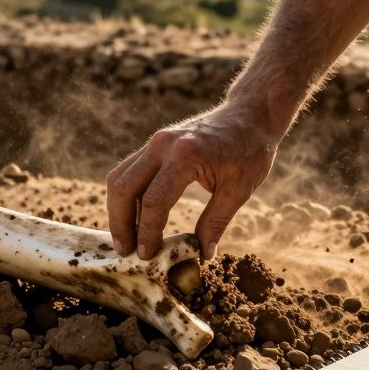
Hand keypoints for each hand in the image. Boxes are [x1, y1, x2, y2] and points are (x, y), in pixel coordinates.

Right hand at [106, 101, 278, 260]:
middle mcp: (162, 145)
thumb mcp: (240, 190)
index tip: (147, 256)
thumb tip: (202, 255)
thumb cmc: (251, 150)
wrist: (250, 113)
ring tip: (126, 239)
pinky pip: (129, 171)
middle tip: (127, 252)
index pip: (154, 201)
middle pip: (124, 188)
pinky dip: (126, 196)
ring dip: (117, 210)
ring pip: (119, 178)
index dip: (147, 232)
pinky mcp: (154, 143)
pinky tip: (133, 218)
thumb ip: (216, 222)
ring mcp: (155, 141)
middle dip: (121, 224)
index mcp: (185, 156)